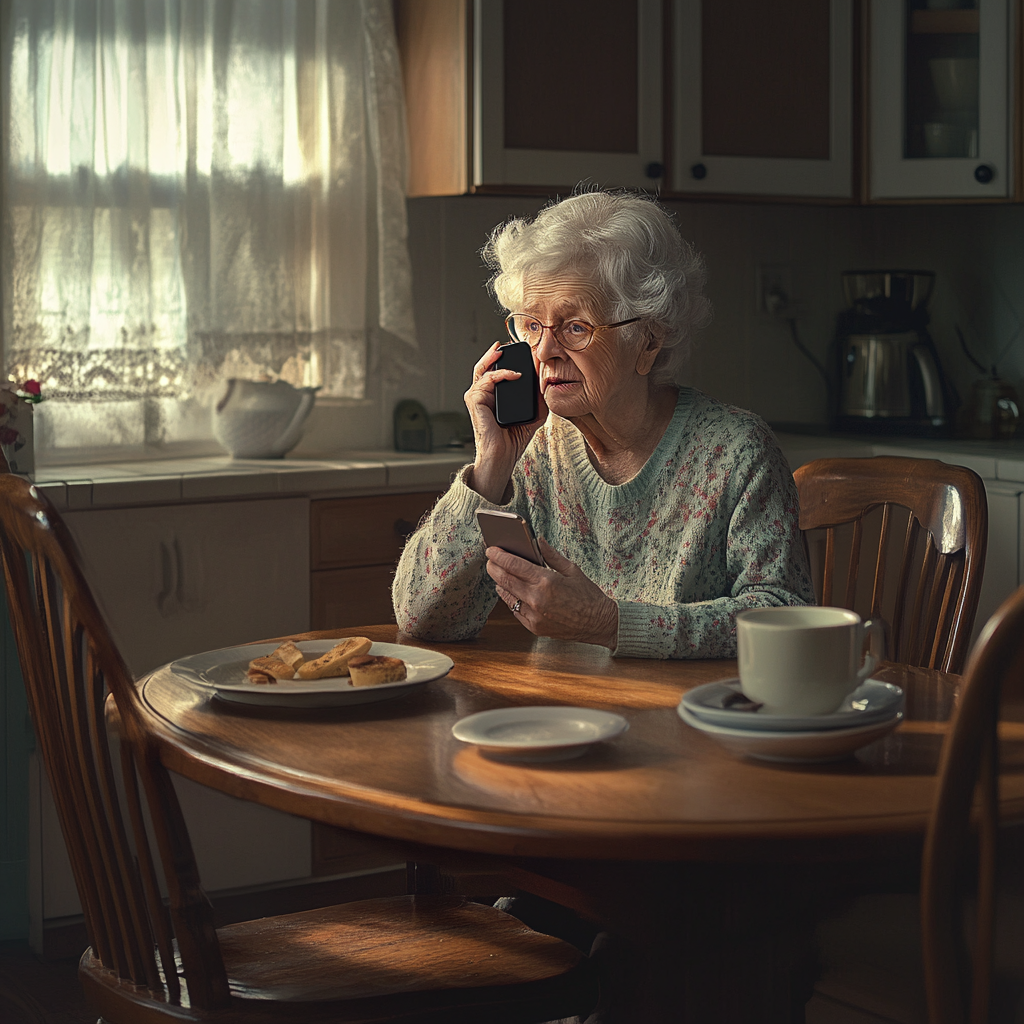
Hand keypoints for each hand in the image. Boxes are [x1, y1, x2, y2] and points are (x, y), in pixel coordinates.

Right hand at [464, 342, 546, 503]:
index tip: (524, 351)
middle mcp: (482, 394)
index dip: (508, 359)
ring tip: (512, 351)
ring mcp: (477, 397)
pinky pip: (487, 380)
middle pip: (485, 364)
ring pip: (483, 368)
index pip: (496, 371)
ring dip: (499, 358)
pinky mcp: (475, 401)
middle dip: (498, 351)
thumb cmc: (513, 441)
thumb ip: (539, 401)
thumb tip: (548, 385)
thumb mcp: (533, 417)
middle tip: (513, 343)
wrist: (502, 458)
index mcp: (493, 397)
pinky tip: (515, 374)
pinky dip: (501, 374)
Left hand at [489, 537, 618, 648]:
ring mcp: (534, 615)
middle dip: (494, 567)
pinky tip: (509, 591)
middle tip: (490, 560)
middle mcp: (537, 598)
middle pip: (505, 579)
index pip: (514, 565)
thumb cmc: (588, 595)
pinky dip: (510, 599)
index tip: (491, 549)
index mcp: (547, 581)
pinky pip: (515, 610)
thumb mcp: (572, 569)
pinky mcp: (534, 627)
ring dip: (500, 583)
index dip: (499, 556)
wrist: (599, 623)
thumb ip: (551, 555)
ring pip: (507, 595)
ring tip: (498, 573)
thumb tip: (538, 541)